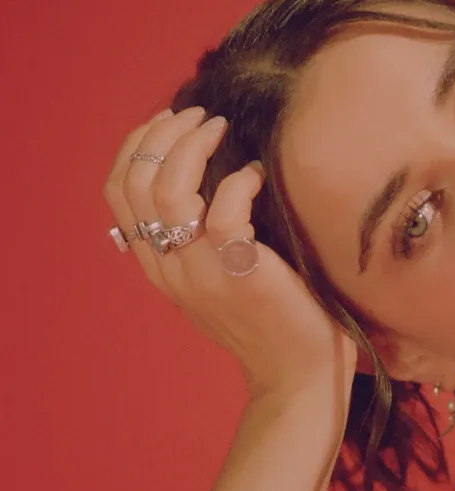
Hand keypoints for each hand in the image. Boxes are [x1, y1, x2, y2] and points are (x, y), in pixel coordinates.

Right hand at [103, 106, 358, 406]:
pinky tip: (257, 175)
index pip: (119, 192)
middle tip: (199, 114)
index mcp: (159, 267)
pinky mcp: (241, 275)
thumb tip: (208, 178)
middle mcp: (169, 269)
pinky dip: (237, 182)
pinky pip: (223, 213)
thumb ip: (201, 239)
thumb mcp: (220, 277)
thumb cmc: (274, 318)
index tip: (169, 120)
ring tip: (220, 127)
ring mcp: (201, 273)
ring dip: (192, 147)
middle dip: (162, 135)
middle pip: (136, 183)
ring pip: (169, 192)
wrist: (299, 376)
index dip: (136, 146)